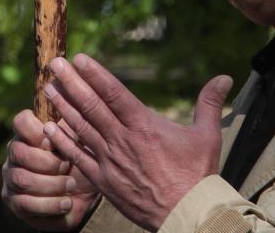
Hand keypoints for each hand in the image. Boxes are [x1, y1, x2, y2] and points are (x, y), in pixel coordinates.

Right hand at [2, 108, 98, 229]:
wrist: (85, 192)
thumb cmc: (82, 156)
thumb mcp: (82, 135)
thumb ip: (76, 112)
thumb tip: (76, 82)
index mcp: (30, 132)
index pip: (20, 121)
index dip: (36, 129)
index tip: (53, 136)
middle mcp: (15, 153)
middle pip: (20, 152)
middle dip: (47, 161)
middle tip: (68, 164)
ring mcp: (12, 178)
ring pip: (22, 179)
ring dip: (51, 183)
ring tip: (71, 184)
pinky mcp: (16, 203)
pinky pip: (26, 204)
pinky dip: (49, 204)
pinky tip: (66, 202)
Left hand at [43, 54, 232, 231]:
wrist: (187, 214)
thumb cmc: (198, 174)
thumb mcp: (207, 134)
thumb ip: (210, 102)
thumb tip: (226, 77)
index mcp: (145, 125)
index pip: (114, 93)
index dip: (95, 74)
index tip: (79, 59)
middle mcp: (123, 140)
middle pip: (92, 106)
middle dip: (71, 83)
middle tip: (55, 64)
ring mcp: (111, 162)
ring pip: (81, 129)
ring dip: (63, 107)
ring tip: (48, 90)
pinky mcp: (104, 183)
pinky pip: (78, 159)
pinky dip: (63, 143)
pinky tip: (49, 130)